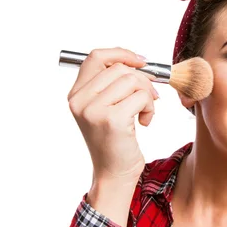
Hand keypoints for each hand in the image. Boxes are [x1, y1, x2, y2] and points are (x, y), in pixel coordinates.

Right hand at [67, 47, 158, 185]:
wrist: (114, 173)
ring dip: (147, 96)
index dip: (122, 54)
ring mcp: (93, 109)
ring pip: (133, 81)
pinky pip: (142, 97)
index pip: (96, 57)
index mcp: (76, 94)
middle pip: (120, 68)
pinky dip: (150, 108)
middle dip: (143, 80)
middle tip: (149, 97)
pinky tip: (144, 123)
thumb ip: (113, 83)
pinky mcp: (112, 119)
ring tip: (143, 113)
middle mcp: (80, 100)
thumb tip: (139, 62)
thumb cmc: (115, 141)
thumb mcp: (106, 108)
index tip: (141, 62)